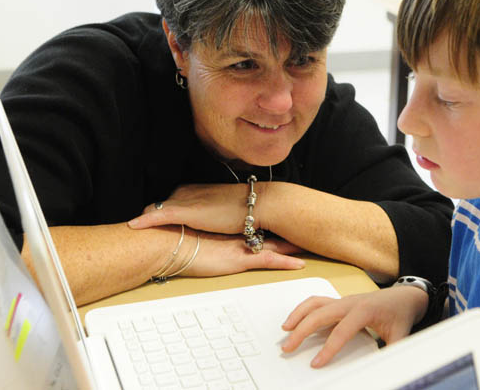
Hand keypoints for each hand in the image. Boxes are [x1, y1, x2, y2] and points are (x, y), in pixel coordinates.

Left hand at [129, 184, 247, 233]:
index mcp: (193, 191)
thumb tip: (209, 223)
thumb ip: (210, 214)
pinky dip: (146, 220)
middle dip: (148, 218)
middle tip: (140, 235)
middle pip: (157, 206)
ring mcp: (185, 201)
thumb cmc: (246, 209)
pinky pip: (159, 215)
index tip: (152, 229)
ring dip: (145, 221)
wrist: (258, 205)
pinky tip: (133, 226)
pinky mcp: (186, 212)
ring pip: (154, 210)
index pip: (166, 203)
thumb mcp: (223, 210)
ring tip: (133, 235)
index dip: (157, 216)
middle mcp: (186, 193)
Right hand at [178, 229, 305, 276]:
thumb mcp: (188, 229)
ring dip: (293, 245)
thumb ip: (195, 227)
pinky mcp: (239, 259)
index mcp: (228, 225)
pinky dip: (284, 263)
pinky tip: (299, 265)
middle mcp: (238, 232)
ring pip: (275, 244)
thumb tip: (195, 226)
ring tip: (312, 244)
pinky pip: (268, 261)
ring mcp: (240, 245)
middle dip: (289, 227)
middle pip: (270, 227)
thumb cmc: (172, 237)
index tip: (287, 214)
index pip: (255, 219)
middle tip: (307, 225)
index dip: (272, 217)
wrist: (166, 241)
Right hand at [280, 286, 428, 367]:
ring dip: (298, 315)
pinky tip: (295, 320)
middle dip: (302, 331)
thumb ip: (392, 352)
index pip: (341, 331)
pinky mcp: (340, 301)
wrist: (405, 296)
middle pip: (320, 314)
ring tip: (285, 330)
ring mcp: (343, 300)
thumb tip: (385, 368)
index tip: (316, 363)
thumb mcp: (401, 335)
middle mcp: (350, 302)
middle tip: (288, 347)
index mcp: (364, 310)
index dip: (328, 348)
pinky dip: (303, 309)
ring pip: (315, 303)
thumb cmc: (400, 313)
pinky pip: (317, 302)